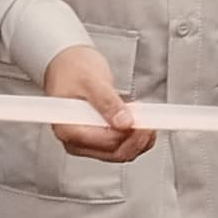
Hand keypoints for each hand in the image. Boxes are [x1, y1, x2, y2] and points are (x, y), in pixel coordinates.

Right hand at [42, 40, 150, 161]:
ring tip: (146, 119)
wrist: (68, 64)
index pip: (104, 142)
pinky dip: (134, 137)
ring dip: (137, 139)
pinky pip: (120, 146)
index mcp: (68, 128)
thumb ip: (106, 102)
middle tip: (149, 120)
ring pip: (119, 152)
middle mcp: (76, 140)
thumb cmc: (71, 69)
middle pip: (114, 153)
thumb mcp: (90, 79)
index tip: (143, 120)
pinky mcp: (98, 138)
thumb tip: (124, 122)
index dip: (127, 133)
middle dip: (136, 139)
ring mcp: (87, 141)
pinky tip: (140, 123)